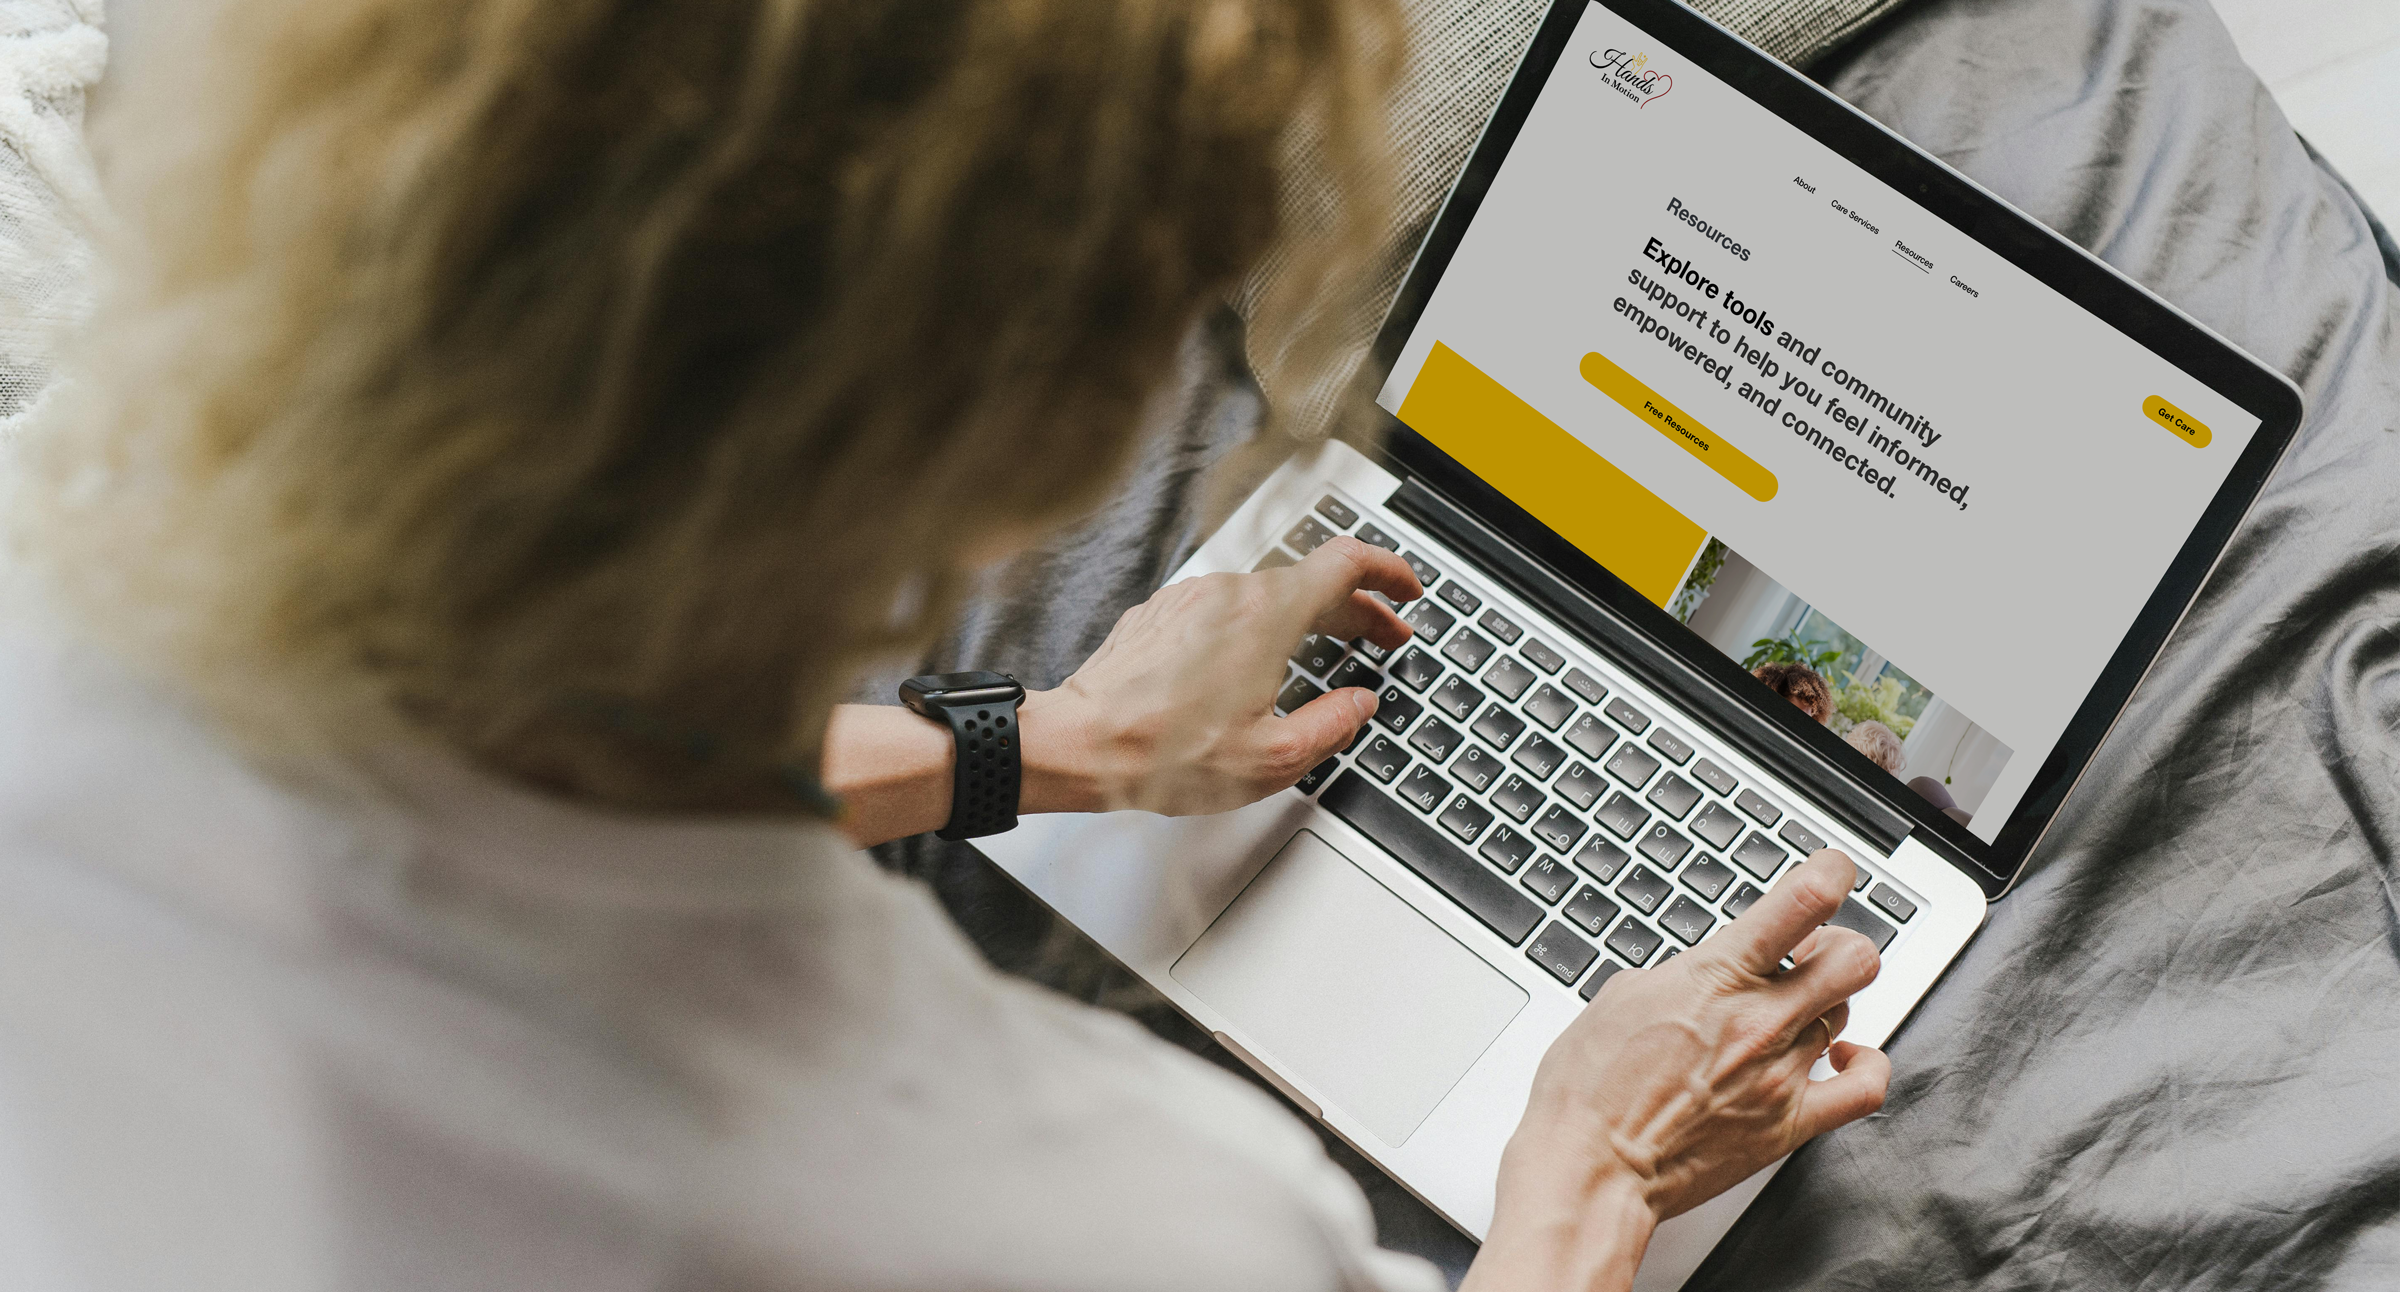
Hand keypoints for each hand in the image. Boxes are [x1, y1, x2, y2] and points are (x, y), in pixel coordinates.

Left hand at [1022, 536, 1421, 815]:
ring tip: (1321, 655)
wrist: (1079, 745)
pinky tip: (1256, 666)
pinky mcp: (1161, 614)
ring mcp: (1191, 598)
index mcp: (1268, 615)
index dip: (1389, 572)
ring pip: (1266, 595)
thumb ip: (1332, 724)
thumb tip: (1358, 703)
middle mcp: (1230, 591)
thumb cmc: (1163, 753)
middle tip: (1382, 639)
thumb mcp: (1273, 757)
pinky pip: (1225, 610)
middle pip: (1311, 581)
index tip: (1406, 592)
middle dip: (1356, 609)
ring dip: (1304, 618)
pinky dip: (1257, 627)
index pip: (1347, 562)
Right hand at [1464, 850, 1888, 1291]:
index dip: (1831, 874)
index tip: (1832, 870)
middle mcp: (1760, 1021)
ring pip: (1846, 1011)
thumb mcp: (1621, 997)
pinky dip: (1865, 1065)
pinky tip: (1843, 1056)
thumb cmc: (1589, 1090)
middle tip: (1809, 951)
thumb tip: (1707, 970)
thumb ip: (1682, 974)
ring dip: (1824, 1000)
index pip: (1803, 903)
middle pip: (1853, 958)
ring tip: (1792, 1008)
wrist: (1590, 1167)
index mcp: (1715, 978)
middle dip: (1836, 943)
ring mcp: (1780, 1074)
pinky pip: (1864, 1088)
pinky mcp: (1788, 1124)